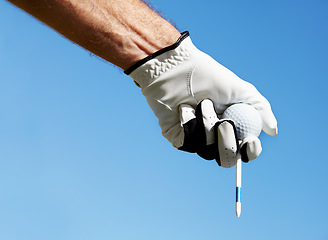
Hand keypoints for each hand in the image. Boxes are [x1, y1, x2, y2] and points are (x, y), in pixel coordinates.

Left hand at [125, 32, 276, 166]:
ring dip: (207, 123)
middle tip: (224, 122)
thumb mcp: (240, 89)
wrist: (178, 68)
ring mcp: (195, 138)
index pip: (243, 149)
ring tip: (201, 102)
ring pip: (207, 150)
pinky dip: (189, 122)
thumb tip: (273, 131)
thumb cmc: (209, 76)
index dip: (249, 151)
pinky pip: (188, 142)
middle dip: (227, 141)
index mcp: (231, 126)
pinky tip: (183, 107)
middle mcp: (214, 135)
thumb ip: (260, 109)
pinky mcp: (177, 137)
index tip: (250, 142)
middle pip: (226, 157)